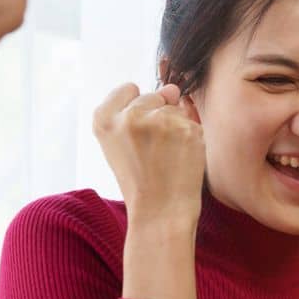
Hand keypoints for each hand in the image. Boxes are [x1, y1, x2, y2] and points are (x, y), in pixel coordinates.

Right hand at [93, 82, 204, 222]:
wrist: (160, 210)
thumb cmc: (140, 180)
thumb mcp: (119, 144)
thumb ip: (135, 111)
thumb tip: (173, 88)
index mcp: (105, 120)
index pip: (127, 89)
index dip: (136, 106)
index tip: (138, 129)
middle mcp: (130, 117)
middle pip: (154, 96)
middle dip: (157, 115)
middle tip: (153, 150)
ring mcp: (160, 121)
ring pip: (175, 108)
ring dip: (176, 126)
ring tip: (167, 155)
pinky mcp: (186, 129)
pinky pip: (193, 122)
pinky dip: (191, 137)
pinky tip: (182, 157)